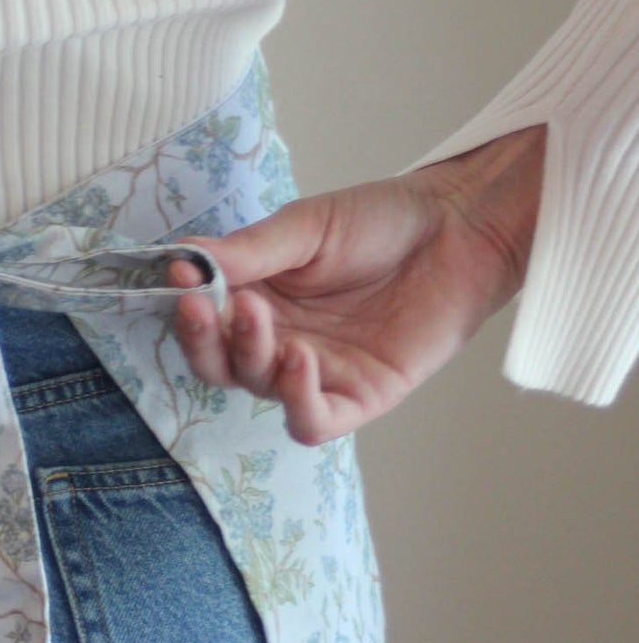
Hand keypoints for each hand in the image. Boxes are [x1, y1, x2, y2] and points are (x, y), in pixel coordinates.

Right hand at [169, 125, 545, 444]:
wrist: (460, 227)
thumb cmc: (382, 221)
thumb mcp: (304, 228)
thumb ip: (248, 251)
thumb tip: (182, 259)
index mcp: (257, 299)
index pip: (204, 320)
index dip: (187, 306)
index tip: (181, 277)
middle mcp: (279, 341)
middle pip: (220, 364)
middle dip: (206, 339)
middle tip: (209, 307)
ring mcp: (317, 373)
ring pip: (258, 390)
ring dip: (250, 359)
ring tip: (264, 322)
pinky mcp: (360, 397)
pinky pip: (313, 421)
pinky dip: (295, 400)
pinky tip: (297, 361)